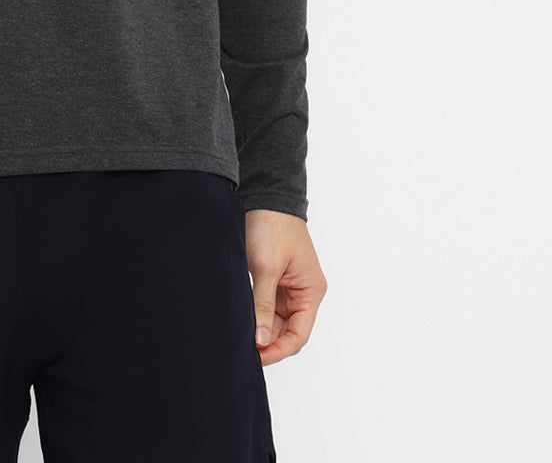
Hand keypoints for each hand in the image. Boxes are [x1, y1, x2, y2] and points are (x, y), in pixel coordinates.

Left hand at [244, 209, 326, 365]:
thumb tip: (261, 339)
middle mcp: (304, 292)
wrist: (266, 195)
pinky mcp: (275, 279)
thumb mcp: (266, 268)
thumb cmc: (272, 226)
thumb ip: (263, 305)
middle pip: (288, 331)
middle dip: (268, 342)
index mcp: (311, 290)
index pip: (299, 335)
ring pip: (277, 320)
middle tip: (242, 350)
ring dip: (261, 328)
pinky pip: (268, 306)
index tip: (255, 357)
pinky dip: (257, 314)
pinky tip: (241, 319)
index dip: (278, 350)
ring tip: (239, 337)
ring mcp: (290, 286)